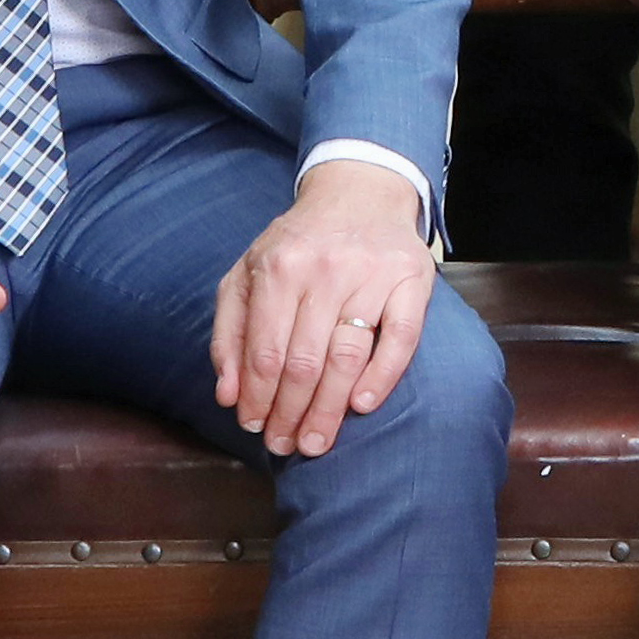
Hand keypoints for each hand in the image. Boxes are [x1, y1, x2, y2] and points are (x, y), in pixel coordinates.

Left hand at [211, 154, 438, 457]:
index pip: (265, 352)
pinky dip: (382, 376)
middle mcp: (325, 270)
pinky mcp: (411, 280)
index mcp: (279, 267)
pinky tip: (362, 406)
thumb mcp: (248, 273)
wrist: (360, 192)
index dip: (257, 398)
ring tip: (316, 442)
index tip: (254, 427)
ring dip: (329, 410)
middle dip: (290, 414)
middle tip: (285, 446)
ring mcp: (372, 275)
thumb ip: (230, 332)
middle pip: (304, 362)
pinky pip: (400, 338)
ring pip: (347, 357)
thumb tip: (227, 395)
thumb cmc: (299, 243)